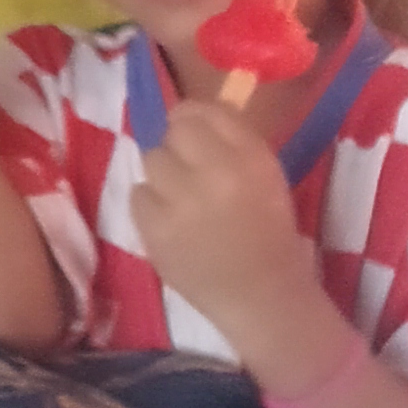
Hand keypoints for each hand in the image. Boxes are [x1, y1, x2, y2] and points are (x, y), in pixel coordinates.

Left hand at [132, 94, 333, 368]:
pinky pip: (138, 195)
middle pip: (172, 132)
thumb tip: (192, 112)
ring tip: (182, 200)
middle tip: (191, 172)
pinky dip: (151, 206)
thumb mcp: (266, 174)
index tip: (197, 138)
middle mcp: (214, 173)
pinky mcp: (154, 230)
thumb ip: (233, 137)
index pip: (200, 111)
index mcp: (249, 157)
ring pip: (152, 161)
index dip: (194, 121)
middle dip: (179, 148)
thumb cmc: (269, 232)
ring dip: (164, 176)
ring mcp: (180, 202)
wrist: (261, 296)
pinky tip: (172, 223)